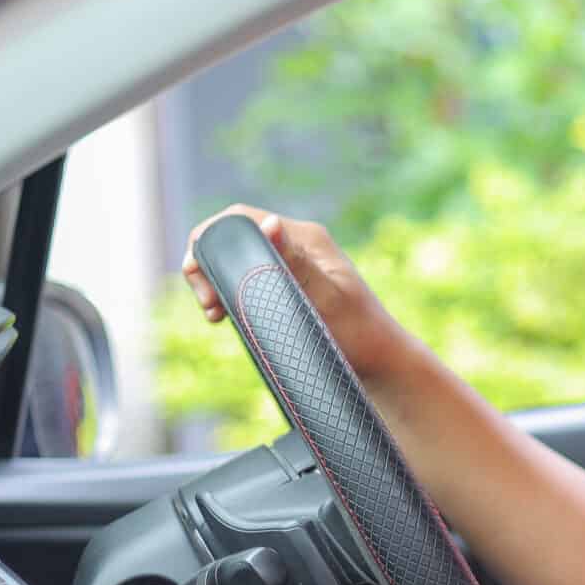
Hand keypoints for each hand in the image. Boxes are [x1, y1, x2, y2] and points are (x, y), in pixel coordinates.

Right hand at [181, 204, 408, 380]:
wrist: (380, 366)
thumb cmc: (359, 335)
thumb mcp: (325, 300)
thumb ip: (296, 264)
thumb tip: (268, 224)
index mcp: (306, 238)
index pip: (241, 218)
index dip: (211, 241)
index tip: (204, 282)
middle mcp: (297, 245)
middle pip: (233, 237)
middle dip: (208, 264)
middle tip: (209, 305)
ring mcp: (291, 266)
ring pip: (235, 259)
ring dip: (216, 281)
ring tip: (214, 313)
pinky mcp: (286, 287)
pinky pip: (246, 279)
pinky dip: (229, 294)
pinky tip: (226, 316)